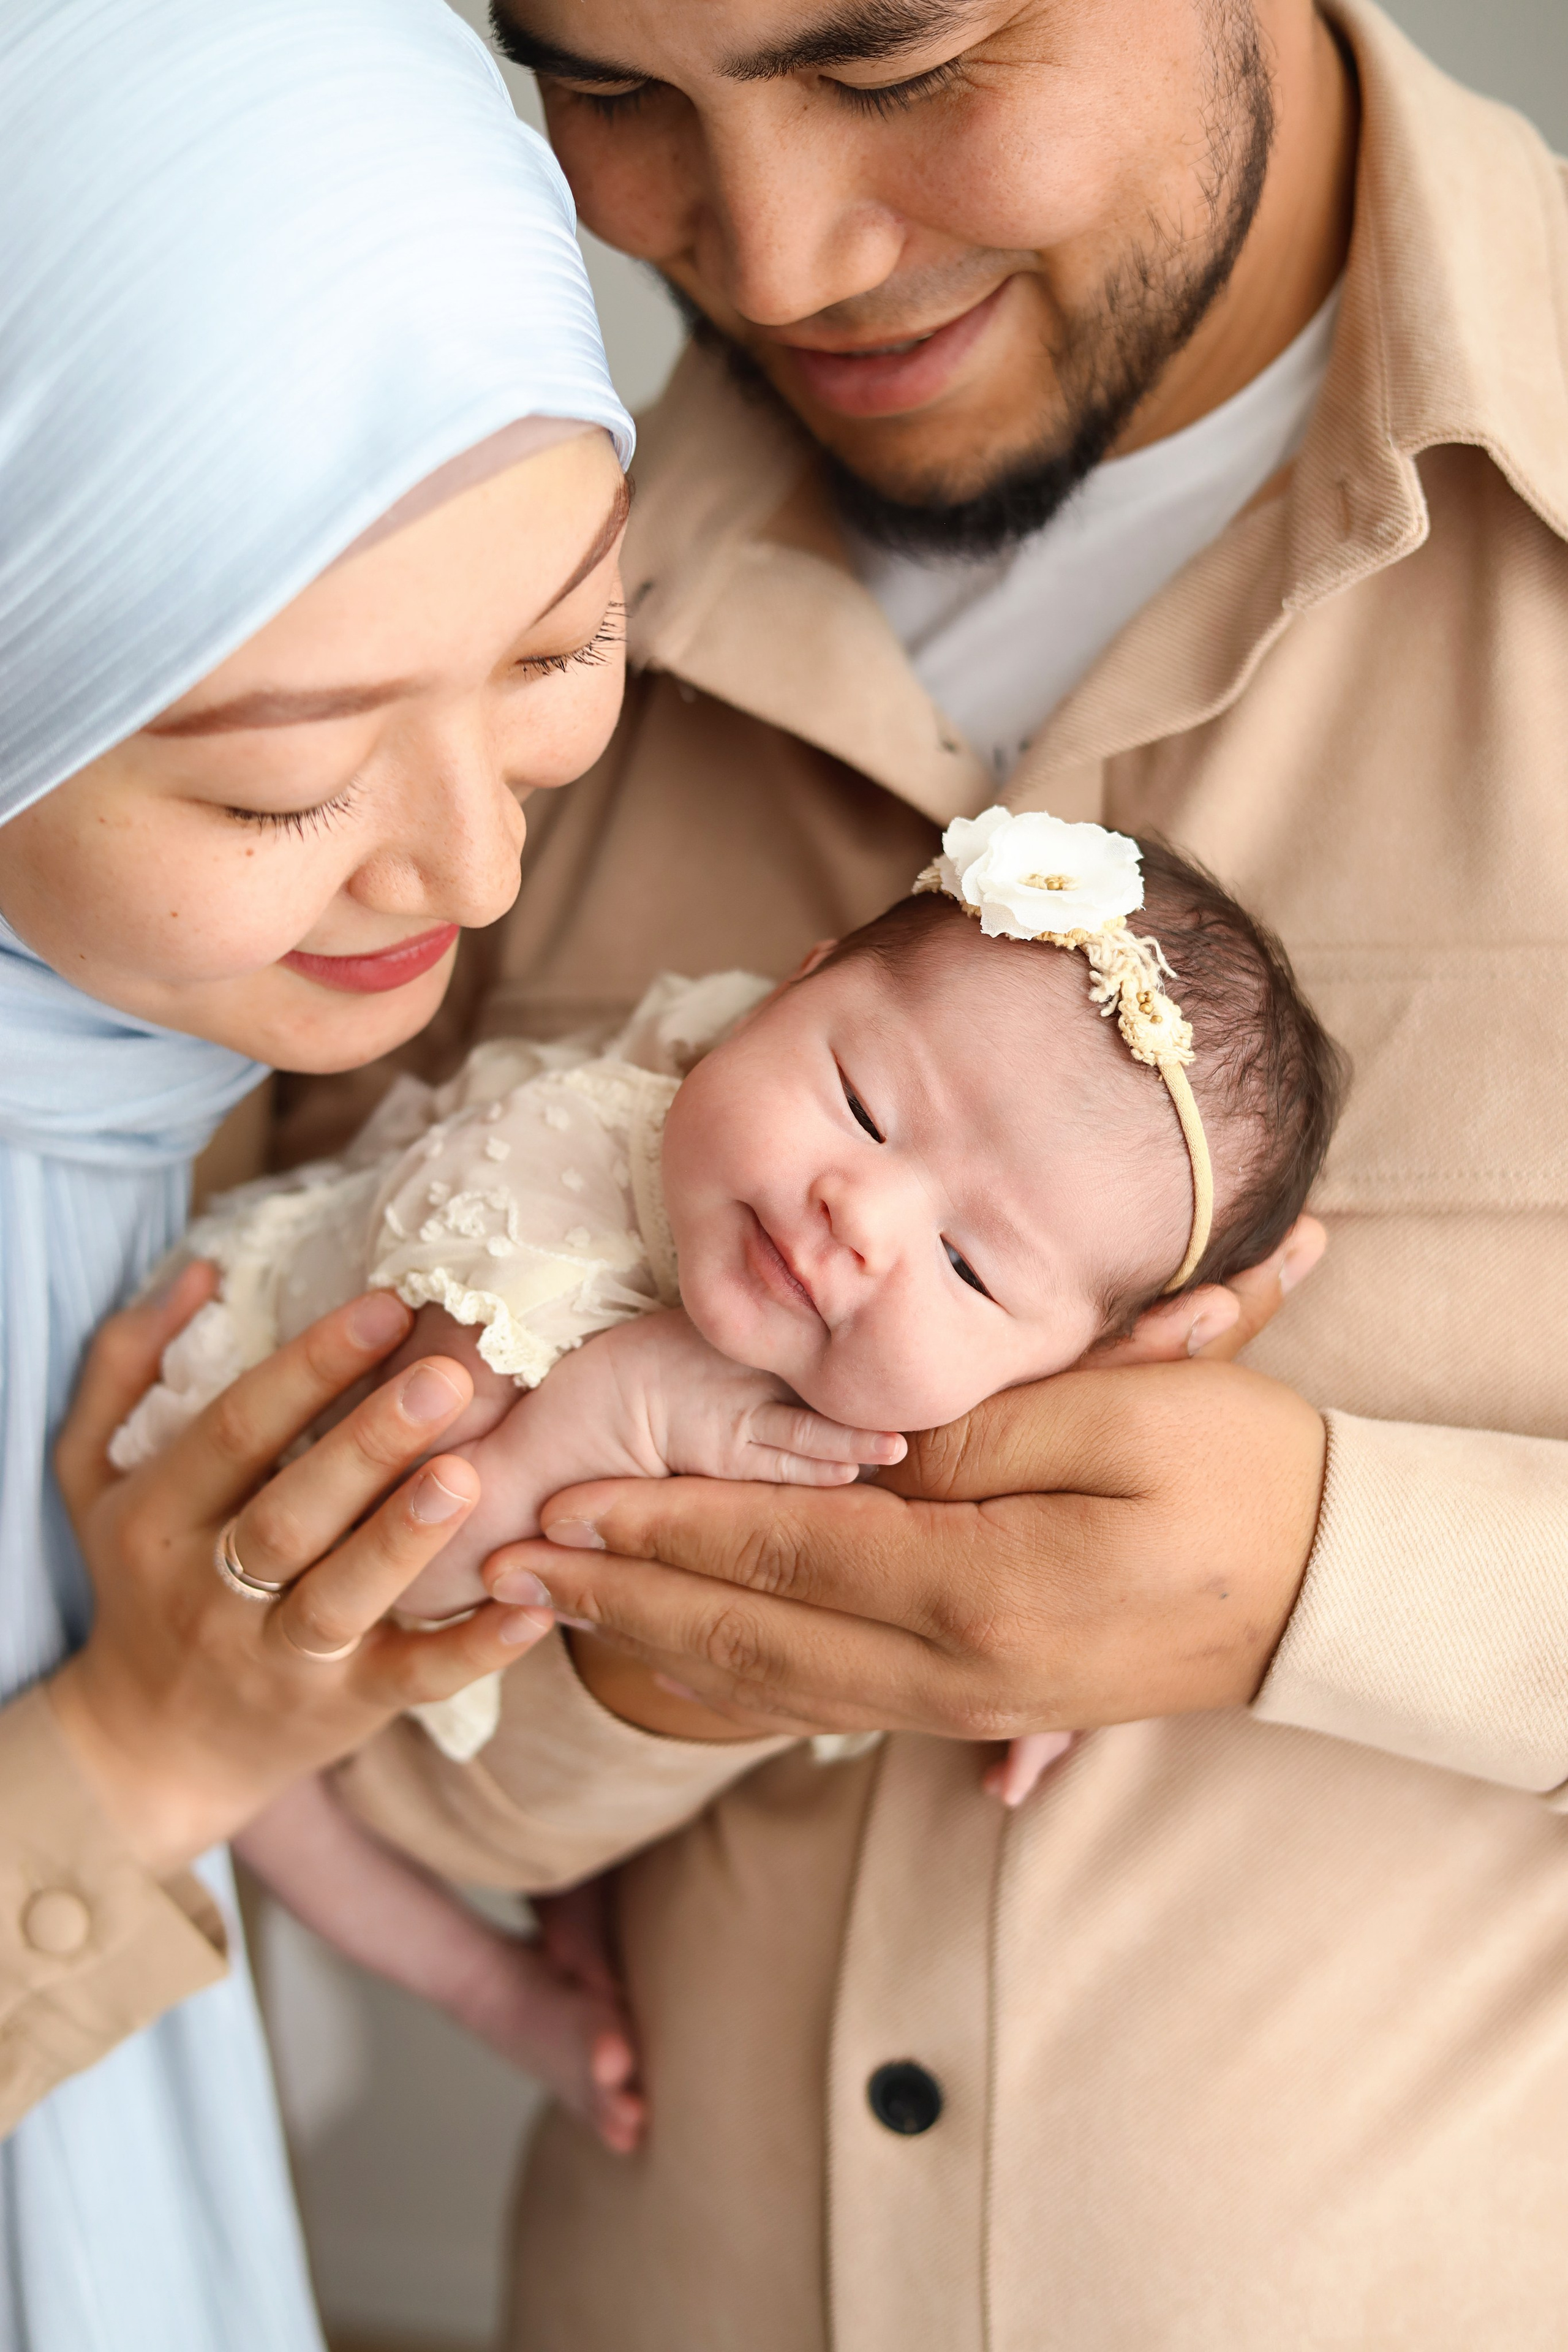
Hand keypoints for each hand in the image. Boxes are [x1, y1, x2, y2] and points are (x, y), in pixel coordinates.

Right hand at [50, 1263, 553, 1874]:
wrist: (145, 1748)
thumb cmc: (139, 1578)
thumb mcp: (95, 1474)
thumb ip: (128, 1364)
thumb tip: (200, 1272)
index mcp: (159, 1517)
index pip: (235, 1431)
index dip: (310, 1367)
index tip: (388, 1306)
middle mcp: (209, 1592)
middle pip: (290, 1514)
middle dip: (368, 1444)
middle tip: (449, 1377)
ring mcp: (277, 1660)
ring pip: (339, 1599)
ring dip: (405, 1541)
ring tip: (470, 1474)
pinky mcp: (342, 1713)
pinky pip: (409, 1682)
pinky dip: (470, 1650)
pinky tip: (530, 1609)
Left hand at [479, 1225, 1327, 1740]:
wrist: (1335, 1589)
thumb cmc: (1242, 1479)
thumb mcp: (1111, 1424)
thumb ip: (966, 1444)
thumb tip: (844, 1453)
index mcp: (972, 1591)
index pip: (772, 1552)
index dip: (654, 1528)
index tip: (549, 1509)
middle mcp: (950, 1670)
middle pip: (746, 1635)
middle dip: (615, 1599)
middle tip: (497, 1573)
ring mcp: (966, 1702)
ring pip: (775, 1681)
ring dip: (657, 1638)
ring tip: (559, 1612)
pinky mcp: (983, 1703)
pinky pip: (829, 1698)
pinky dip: (738, 1670)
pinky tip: (687, 1653)